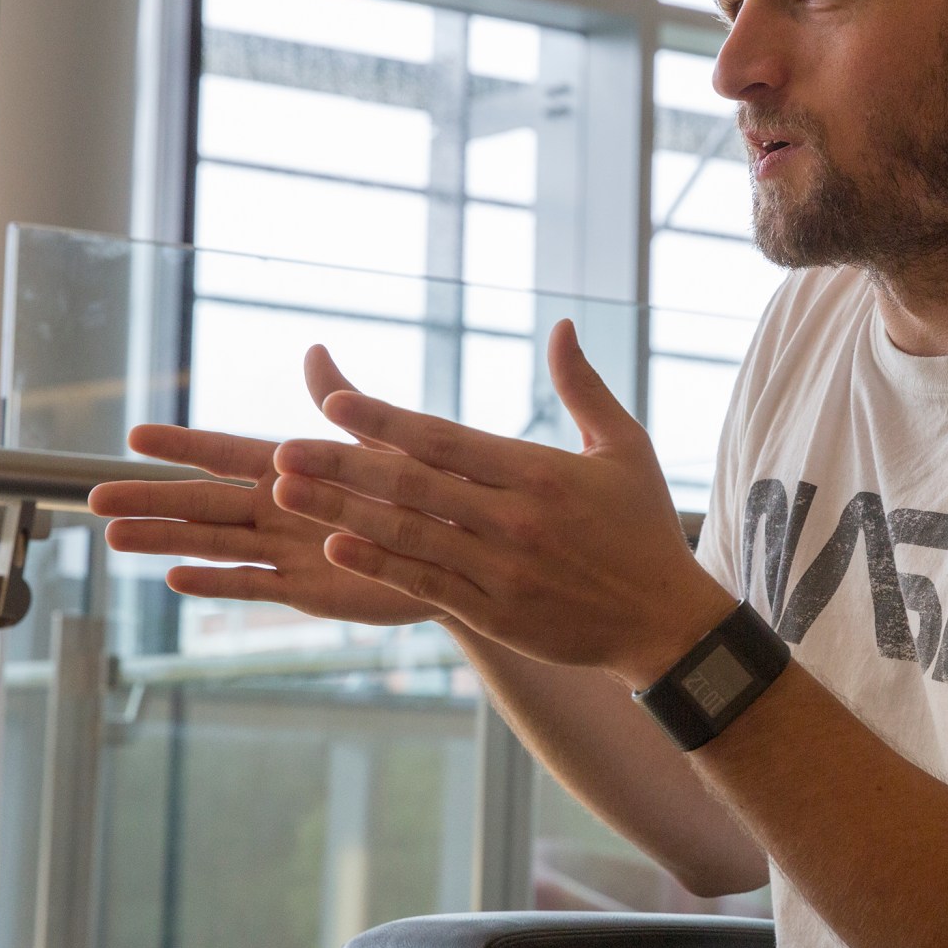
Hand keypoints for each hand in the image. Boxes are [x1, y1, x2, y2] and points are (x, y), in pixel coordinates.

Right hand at [86, 353, 444, 627]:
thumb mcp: (382, 442)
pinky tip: (174, 578)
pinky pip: (253, 585)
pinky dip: (217, 583)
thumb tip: (314, 351)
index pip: (226, 452)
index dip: (182, 445)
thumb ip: (343, 402)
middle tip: (92, 497)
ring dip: (165, 540)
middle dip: (149, 498)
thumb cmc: (423, 490)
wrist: (460, 551)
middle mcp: (280, 508)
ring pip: (215, 544)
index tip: (133, 436)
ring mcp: (287, 551)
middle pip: (203, 503)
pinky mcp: (306, 591)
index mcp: (294, 467)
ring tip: (114, 537)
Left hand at [271, 321, 733, 684]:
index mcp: (540, 473)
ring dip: (342, 511)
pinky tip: (336, 547)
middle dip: (343, 464)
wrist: (666, 622)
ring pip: (408, 535)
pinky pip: (426, 585)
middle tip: (281, 449)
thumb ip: (584, 387)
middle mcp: (514, 520)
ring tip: (288, 493)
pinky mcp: (496, 613)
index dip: (387, 421)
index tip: (333, 402)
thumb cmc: (643, 529)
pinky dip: (380, 565)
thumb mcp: (624, 448)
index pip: (447, 440)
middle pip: (414, 486)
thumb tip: (561, 324)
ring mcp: (501, 570)